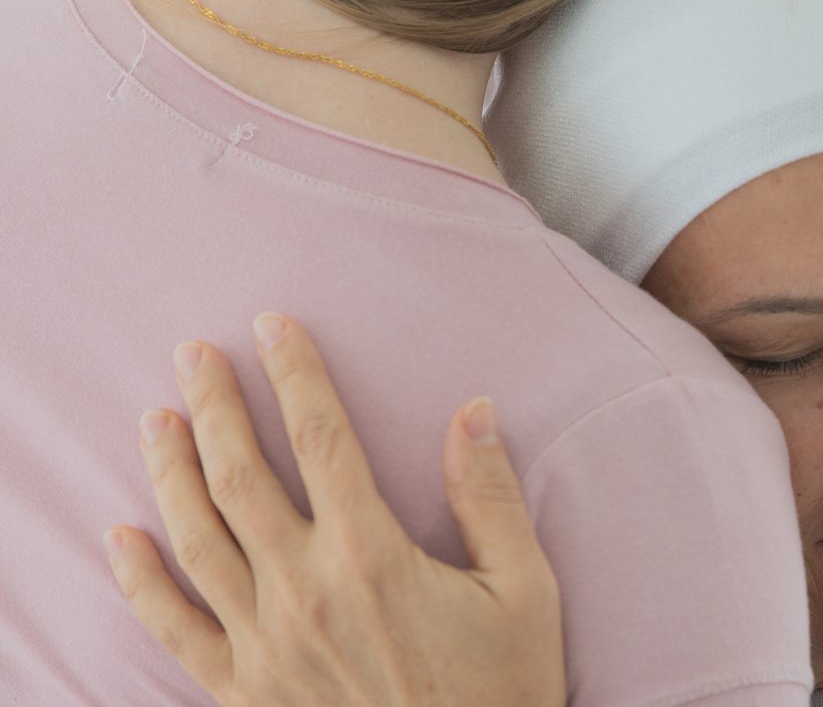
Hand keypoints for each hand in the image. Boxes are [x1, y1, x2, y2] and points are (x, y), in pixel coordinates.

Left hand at [103, 313, 564, 706]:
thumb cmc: (504, 686)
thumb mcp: (525, 588)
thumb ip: (491, 498)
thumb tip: (473, 413)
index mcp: (374, 556)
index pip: (322, 441)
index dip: (295, 376)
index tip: (274, 327)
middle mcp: (306, 591)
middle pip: (240, 477)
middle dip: (214, 406)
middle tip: (194, 354)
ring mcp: (266, 643)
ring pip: (197, 540)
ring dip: (170, 472)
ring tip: (156, 419)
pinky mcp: (245, 690)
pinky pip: (176, 627)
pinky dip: (140, 580)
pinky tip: (122, 537)